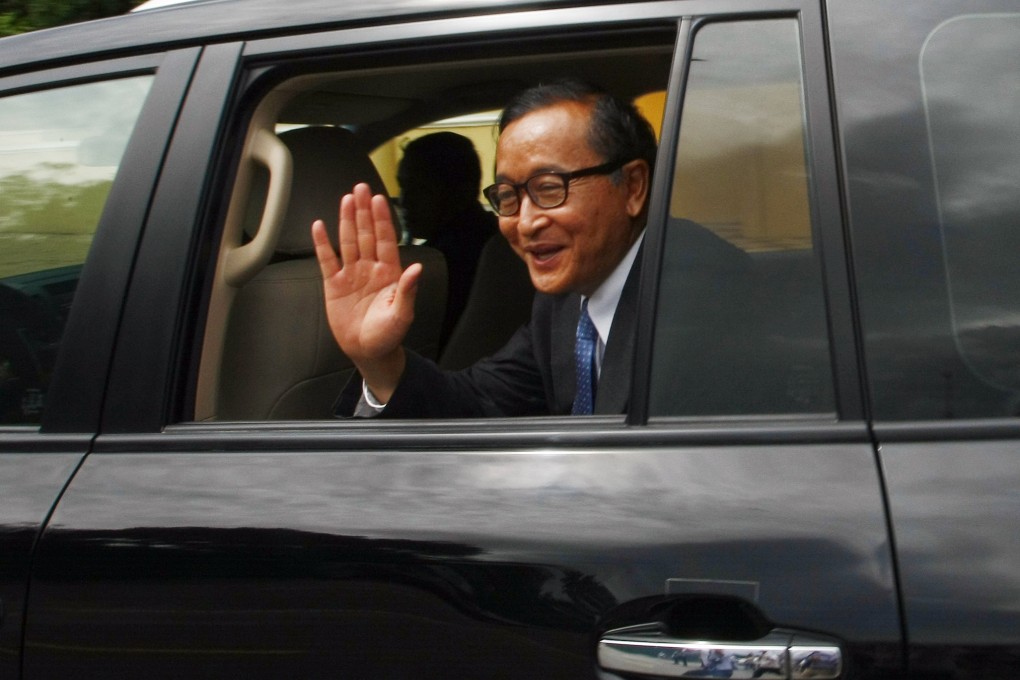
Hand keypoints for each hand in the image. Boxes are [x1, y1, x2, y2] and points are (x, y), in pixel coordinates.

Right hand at [312, 183, 420, 401]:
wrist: (369, 351)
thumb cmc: (388, 335)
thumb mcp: (402, 315)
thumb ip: (407, 290)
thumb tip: (416, 269)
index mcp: (388, 273)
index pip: (385, 240)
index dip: (382, 220)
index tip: (380, 200)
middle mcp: (370, 269)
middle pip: (366, 234)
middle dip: (364, 212)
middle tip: (361, 189)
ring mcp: (352, 274)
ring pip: (348, 241)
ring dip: (347, 221)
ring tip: (346, 200)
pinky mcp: (335, 285)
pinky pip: (327, 260)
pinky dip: (323, 244)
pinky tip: (320, 227)